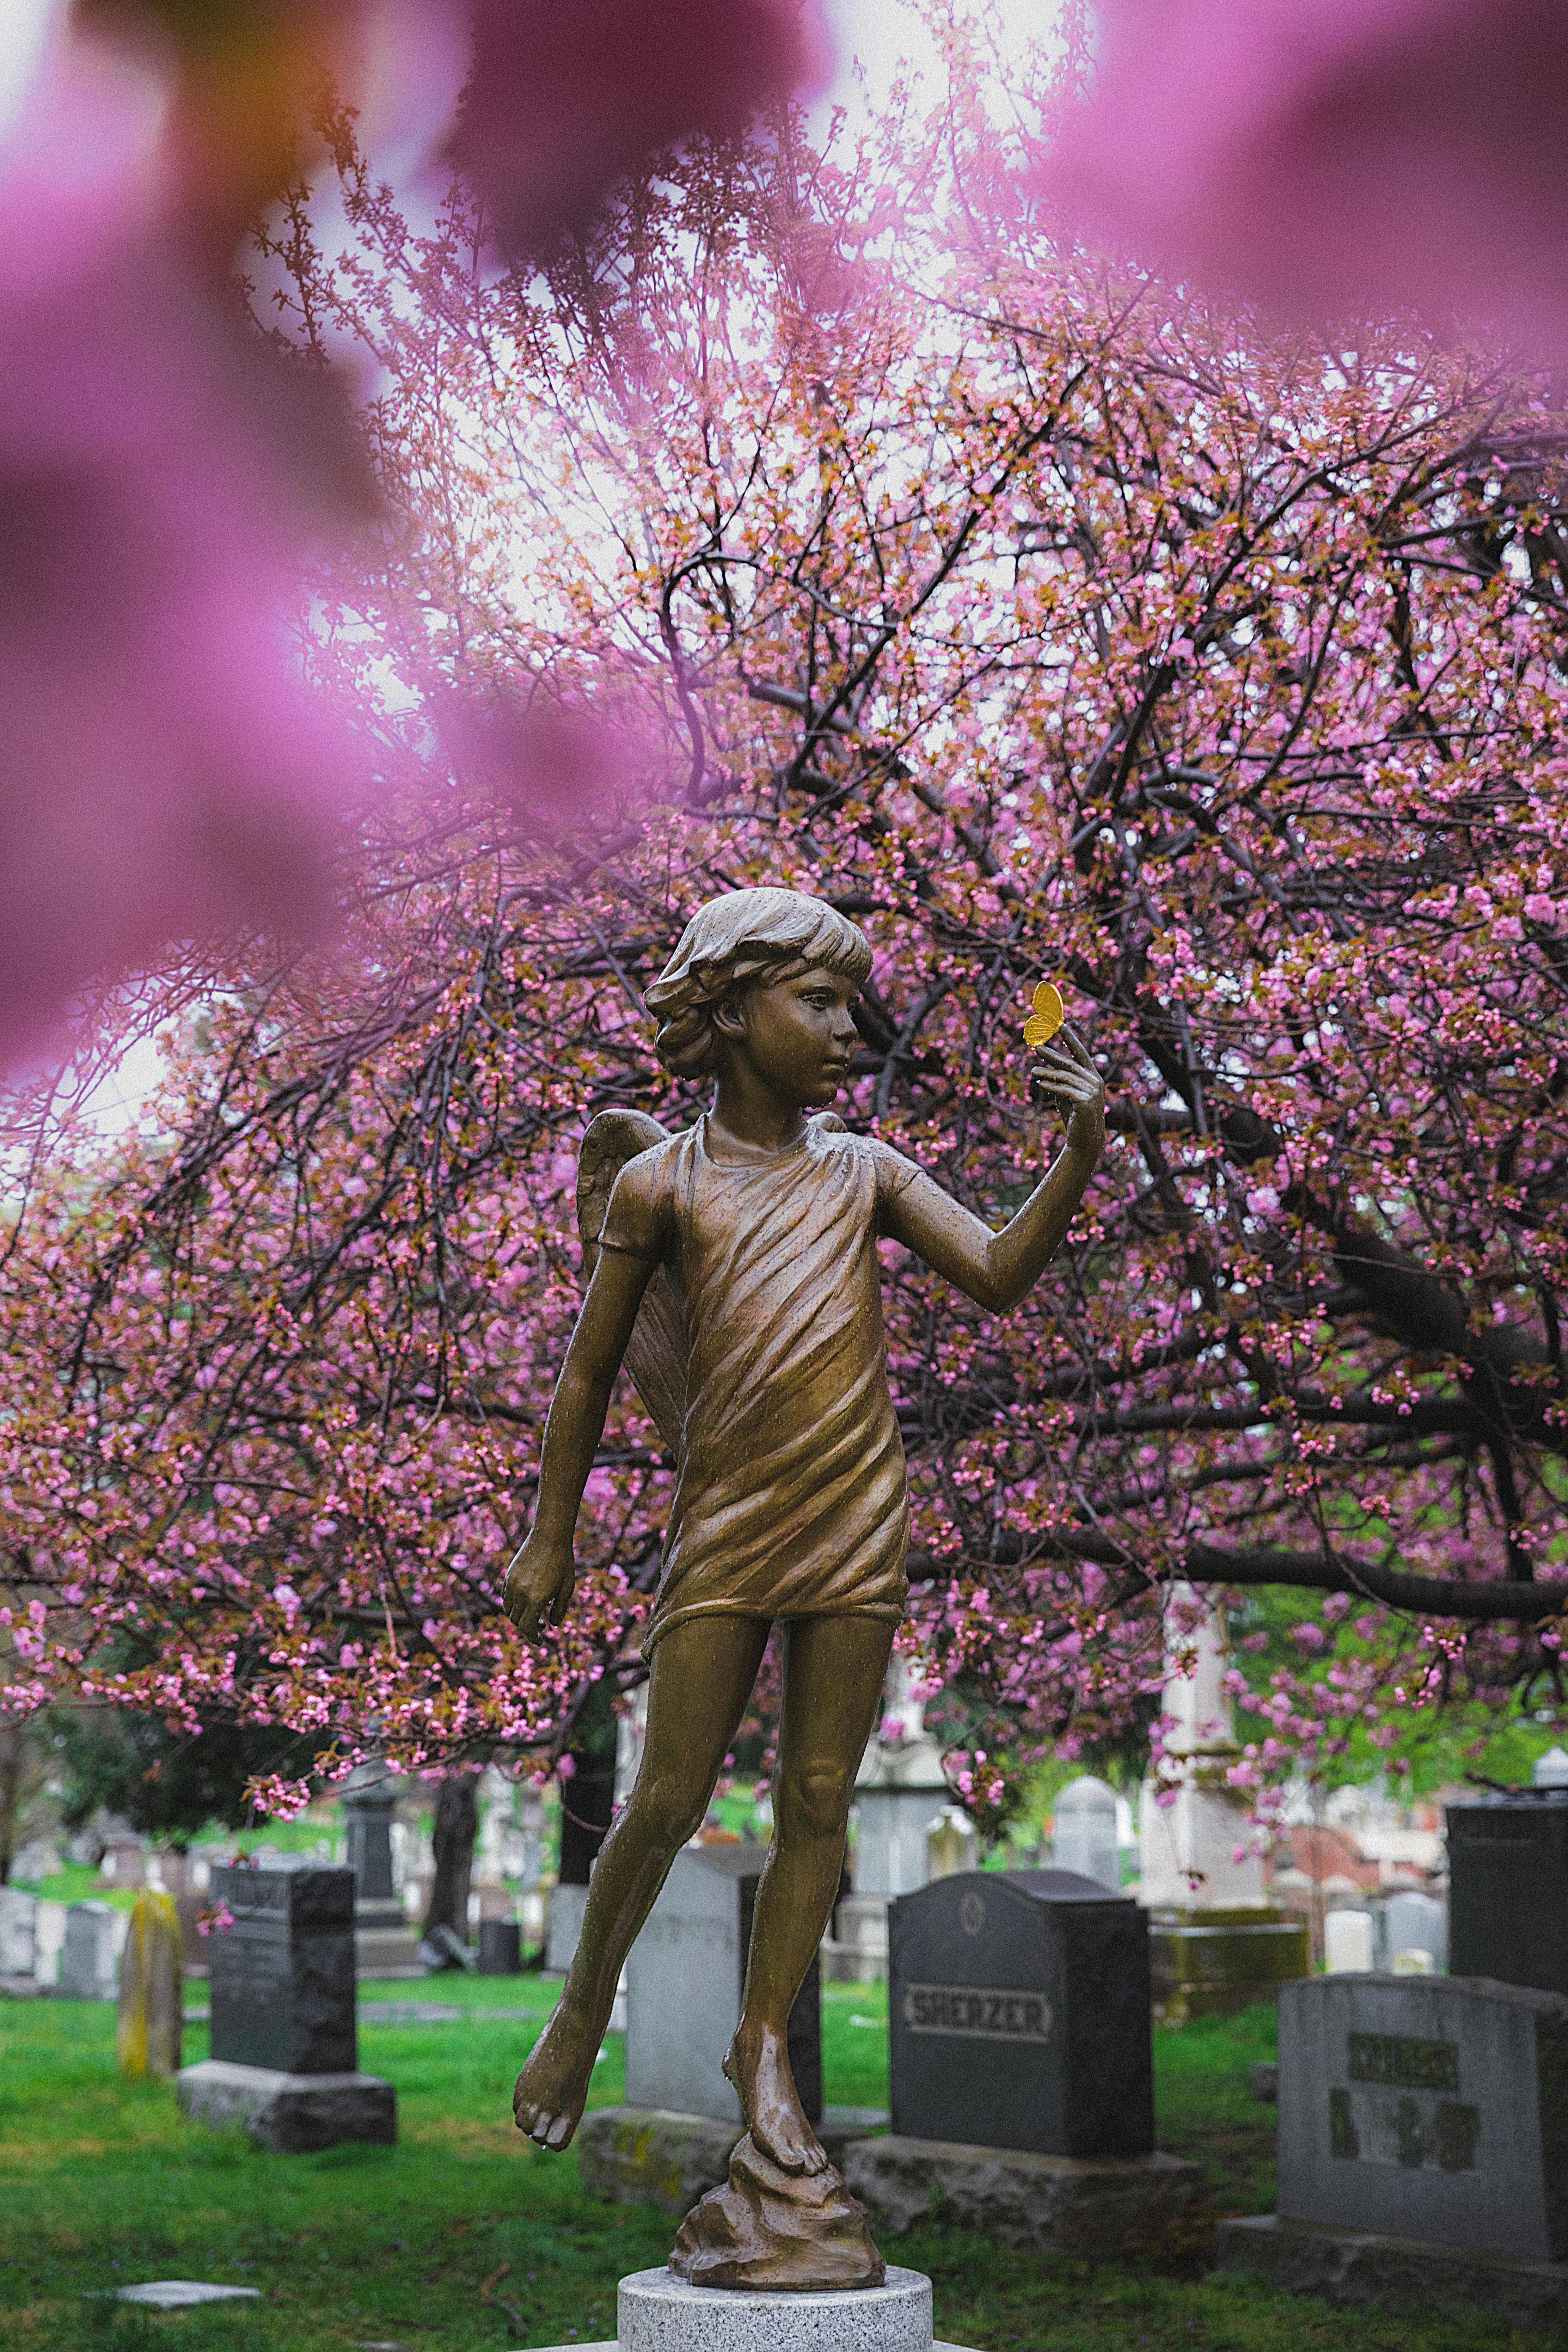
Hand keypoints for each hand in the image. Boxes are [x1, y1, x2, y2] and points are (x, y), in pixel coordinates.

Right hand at [502, 1532, 576, 1638]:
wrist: (550, 1537)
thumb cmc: (562, 1562)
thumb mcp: (566, 1589)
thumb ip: (559, 1609)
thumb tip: (552, 1625)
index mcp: (535, 1599)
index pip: (527, 1627)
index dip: (533, 1637)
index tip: (541, 1641)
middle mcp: (519, 1593)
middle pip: (517, 1620)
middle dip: (529, 1627)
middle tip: (542, 1625)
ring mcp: (511, 1583)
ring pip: (508, 1609)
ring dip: (519, 1616)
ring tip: (534, 1613)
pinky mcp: (509, 1575)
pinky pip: (505, 1596)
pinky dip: (513, 1603)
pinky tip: (526, 1600)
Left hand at [1030, 1023, 1104, 1160]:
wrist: (1085, 1141)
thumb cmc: (1075, 1117)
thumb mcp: (1066, 1095)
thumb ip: (1059, 1082)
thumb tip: (1042, 1070)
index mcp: (1092, 1077)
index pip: (1081, 1054)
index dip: (1071, 1039)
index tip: (1061, 1026)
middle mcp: (1095, 1081)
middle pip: (1069, 1063)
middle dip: (1052, 1054)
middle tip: (1036, 1047)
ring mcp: (1092, 1091)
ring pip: (1065, 1077)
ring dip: (1047, 1072)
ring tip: (1032, 1070)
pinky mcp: (1085, 1102)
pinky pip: (1064, 1090)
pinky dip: (1051, 1086)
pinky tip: (1039, 1083)